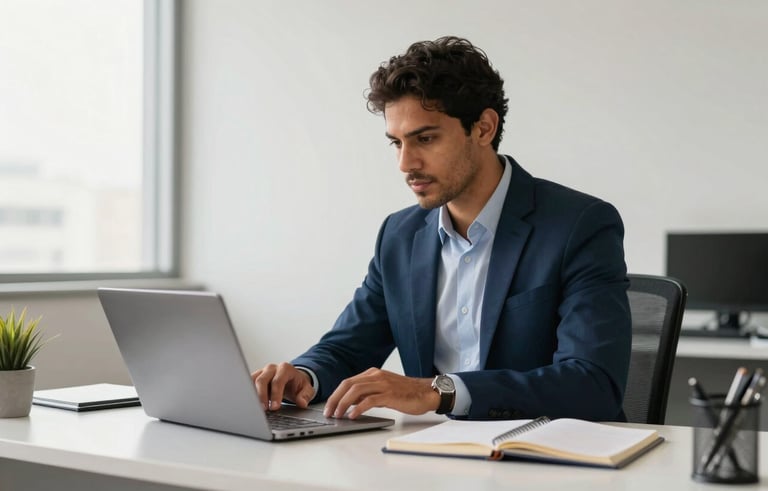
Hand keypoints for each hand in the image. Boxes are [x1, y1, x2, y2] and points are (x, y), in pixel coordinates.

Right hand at [251, 362, 314, 410]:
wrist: (292, 379)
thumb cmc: (298, 384)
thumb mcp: (307, 389)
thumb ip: (305, 396)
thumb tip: (302, 403)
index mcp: (285, 368)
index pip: (278, 381)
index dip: (276, 394)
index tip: (275, 407)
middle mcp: (272, 368)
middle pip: (262, 380)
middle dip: (262, 396)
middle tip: (264, 410)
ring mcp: (262, 372)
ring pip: (252, 381)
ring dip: (253, 395)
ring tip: (255, 409)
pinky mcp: (255, 377)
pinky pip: (248, 384)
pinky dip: (249, 393)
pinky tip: (250, 403)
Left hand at [323, 368, 439, 418]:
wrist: (426, 392)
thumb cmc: (406, 393)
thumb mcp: (383, 391)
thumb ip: (367, 394)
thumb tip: (349, 403)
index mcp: (373, 373)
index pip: (348, 382)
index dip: (335, 394)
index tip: (329, 407)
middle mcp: (376, 376)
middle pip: (348, 385)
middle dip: (335, 399)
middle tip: (328, 412)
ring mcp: (383, 384)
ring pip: (356, 391)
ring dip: (343, 404)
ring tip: (338, 415)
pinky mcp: (390, 394)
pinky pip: (369, 400)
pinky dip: (358, 408)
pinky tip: (353, 415)